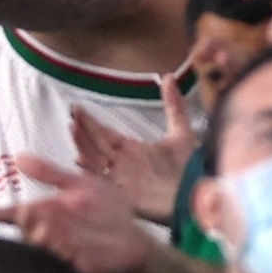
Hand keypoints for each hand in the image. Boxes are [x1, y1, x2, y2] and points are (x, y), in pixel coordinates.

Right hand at [0, 156, 155, 272]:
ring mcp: (61, 249)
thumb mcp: (79, 185)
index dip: (4, 213)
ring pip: (42, 247)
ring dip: (41, 238)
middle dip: (26, 223)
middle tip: (26, 213)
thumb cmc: (107, 210)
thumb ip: (50, 173)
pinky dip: (62, 253)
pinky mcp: (76, 265)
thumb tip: (18, 157)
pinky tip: (65, 245)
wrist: (135, 237)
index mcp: (47, 212)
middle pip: (28, 230)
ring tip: (43, 228)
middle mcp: (49, 232)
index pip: (19, 213)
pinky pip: (63, 261)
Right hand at [70, 83, 194, 221]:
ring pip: (94, 159)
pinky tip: (79, 158)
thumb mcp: (182, 132)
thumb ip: (174, 106)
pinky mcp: (121, 194)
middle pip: (96, 144)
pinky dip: (89, 171)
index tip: (77, 108)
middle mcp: (121, 164)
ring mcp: (119, 179)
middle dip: (83, 129)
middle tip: (72, 112)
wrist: (199, 195)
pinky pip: (100, 182)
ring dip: (83, 144)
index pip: (104, 134)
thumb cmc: (191, 169)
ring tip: (73, 128)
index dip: (90, 122)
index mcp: (132, 150)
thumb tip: (168, 77)